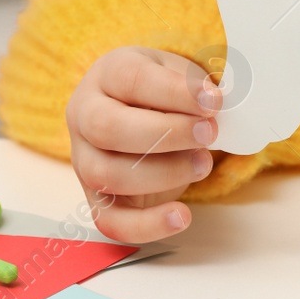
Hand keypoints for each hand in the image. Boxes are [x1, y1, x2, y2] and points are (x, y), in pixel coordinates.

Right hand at [65, 46, 220, 242]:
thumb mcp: (178, 73)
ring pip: (108, 175)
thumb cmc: (164, 91)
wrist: (142, 114)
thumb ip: (195, 86)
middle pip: (108, 128)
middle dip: (165, 134)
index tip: (213, 101)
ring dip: (164, 173)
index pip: (131, 79)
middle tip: (209, 133)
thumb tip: (215, 104)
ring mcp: (84, 159)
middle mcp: (85, 115)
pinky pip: (110, 221)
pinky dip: (147, 225)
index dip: (174, 92)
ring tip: (203, 163)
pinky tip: (182, 216)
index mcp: (108, 74)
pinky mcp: (96, 198)